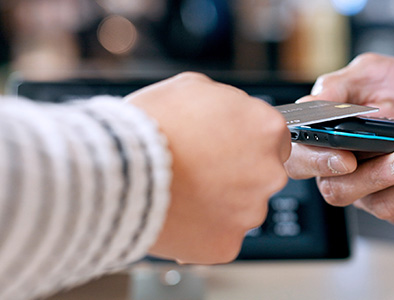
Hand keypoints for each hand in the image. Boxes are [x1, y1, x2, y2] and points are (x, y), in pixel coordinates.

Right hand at [127, 72, 290, 263]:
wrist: (119, 168)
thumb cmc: (151, 125)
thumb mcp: (194, 87)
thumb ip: (225, 102)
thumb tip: (229, 111)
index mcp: (267, 129)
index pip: (274, 138)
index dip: (245, 141)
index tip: (225, 146)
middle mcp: (269, 173)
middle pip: (261, 176)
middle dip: (235, 174)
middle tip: (199, 168)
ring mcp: (250, 212)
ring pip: (241, 209)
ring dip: (220, 203)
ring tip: (183, 190)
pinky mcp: (227, 244)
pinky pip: (220, 237)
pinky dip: (203, 231)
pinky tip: (180, 213)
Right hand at [285, 53, 393, 224]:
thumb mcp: (369, 73)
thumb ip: (338, 86)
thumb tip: (314, 103)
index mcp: (325, 146)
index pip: (302, 164)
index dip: (318, 164)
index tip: (345, 157)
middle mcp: (347, 177)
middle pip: (344, 192)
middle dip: (379, 176)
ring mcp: (380, 196)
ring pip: (391, 205)